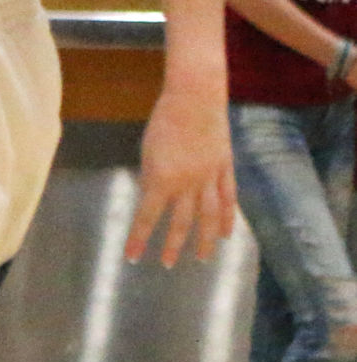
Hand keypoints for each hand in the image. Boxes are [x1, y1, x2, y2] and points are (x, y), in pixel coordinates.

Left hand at [124, 84, 235, 266]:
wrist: (195, 97)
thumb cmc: (164, 120)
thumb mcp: (148, 151)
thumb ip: (152, 178)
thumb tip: (152, 199)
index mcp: (162, 178)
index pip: (147, 216)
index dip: (139, 238)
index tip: (132, 257)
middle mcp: (188, 183)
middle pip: (181, 222)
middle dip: (172, 245)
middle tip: (167, 264)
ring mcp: (210, 177)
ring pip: (208, 217)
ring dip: (204, 240)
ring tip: (202, 259)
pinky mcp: (225, 168)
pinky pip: (228, 199)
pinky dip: (227, 219)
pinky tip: (226, 234)